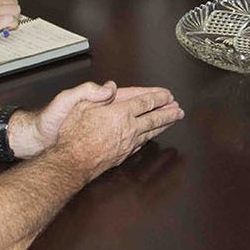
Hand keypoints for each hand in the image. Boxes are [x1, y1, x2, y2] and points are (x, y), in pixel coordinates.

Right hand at [51, 83, 183, 182]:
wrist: (71, 162)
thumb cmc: (72, 135)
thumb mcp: (80, 105)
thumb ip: (97, 93)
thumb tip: (111, 86)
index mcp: (120, 113)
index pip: (145, 102)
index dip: (158, 98)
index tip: (167, 95)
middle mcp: (128, 128)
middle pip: (154, 118)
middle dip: (168, 112)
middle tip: (179, 108)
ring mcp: (128, 143)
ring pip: (152, 132)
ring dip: (165, 124)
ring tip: (174, 119)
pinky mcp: (124, 154)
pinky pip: (142, 143)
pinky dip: (151, 136)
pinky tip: (153, 135)